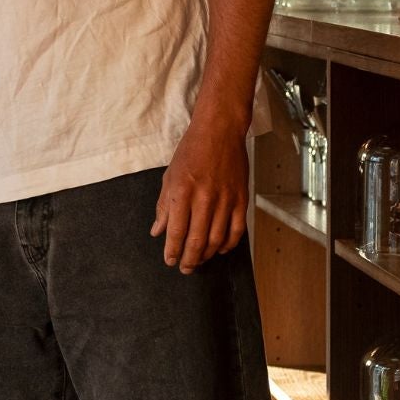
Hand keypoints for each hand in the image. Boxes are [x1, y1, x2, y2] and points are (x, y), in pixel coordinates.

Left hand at [150, 113, 249, 273]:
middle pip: (196, 240)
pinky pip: (237, 229)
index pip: (176, 231)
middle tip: (185, 268)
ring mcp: (225, 199)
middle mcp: (204, 198)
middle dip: (189, 259)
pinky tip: (220, 249)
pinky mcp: (241, 198)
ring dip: (207, 254)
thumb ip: (164, 206)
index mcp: (182, 192)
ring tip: (199, 259)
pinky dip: (229, 244)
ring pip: (217, 238)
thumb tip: (157, 231)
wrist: (220, 131)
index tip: (170, 261)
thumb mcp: (169, 176)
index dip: (172, 250)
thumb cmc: (191, 151)